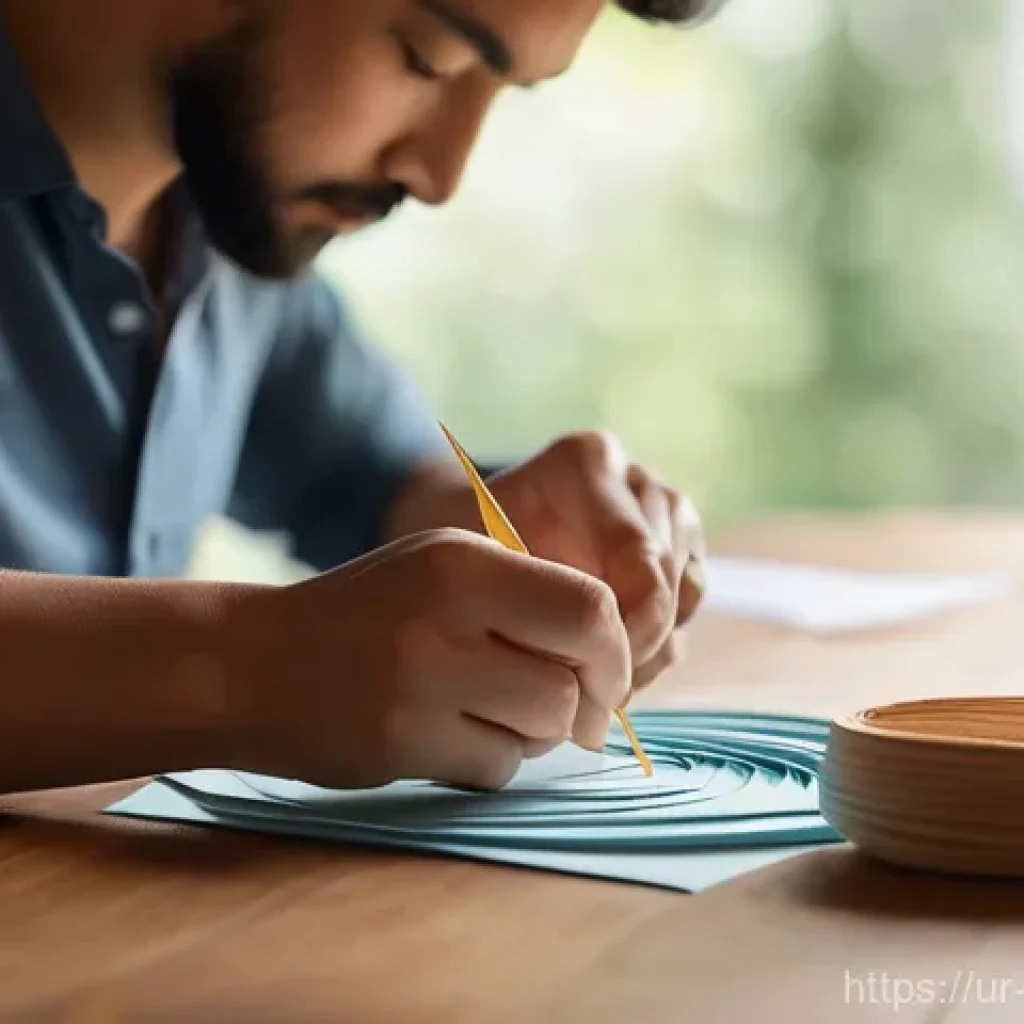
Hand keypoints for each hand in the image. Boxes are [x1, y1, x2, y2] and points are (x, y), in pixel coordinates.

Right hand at [222, 529, 630, 790]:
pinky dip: (491, 759)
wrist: (250, 662)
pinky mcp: (401, 745)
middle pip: (575, 682)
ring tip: (488, 709)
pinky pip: (497, 768)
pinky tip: (449, 735)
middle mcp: (446, 617)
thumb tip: (614, 658)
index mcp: (464, 562)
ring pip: (542, 729)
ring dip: (533, 731)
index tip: (605, 670)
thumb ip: (525, 596)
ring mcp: (420, 685)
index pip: (591, 608)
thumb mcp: (441, 569)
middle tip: (563, 703)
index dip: (616, 650)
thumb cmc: (365, 613)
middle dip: (583, 702)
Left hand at [483, 431, 704, 693]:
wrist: (466, 542)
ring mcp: (665, 515)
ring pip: (685, 601)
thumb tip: (588, 663)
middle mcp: (637, 480)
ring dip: (645, 650)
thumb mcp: (473, 569)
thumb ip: (530, 598)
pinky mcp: (680, 551)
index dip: (625, 634)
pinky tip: (606, 662)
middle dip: (632, 648)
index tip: (585, 677)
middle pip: (670, 584)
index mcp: (588, 463)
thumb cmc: (461, 553)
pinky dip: (654, 647)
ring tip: (590, 675)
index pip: (643, 562)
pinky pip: (688, 612)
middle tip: (587, 693)